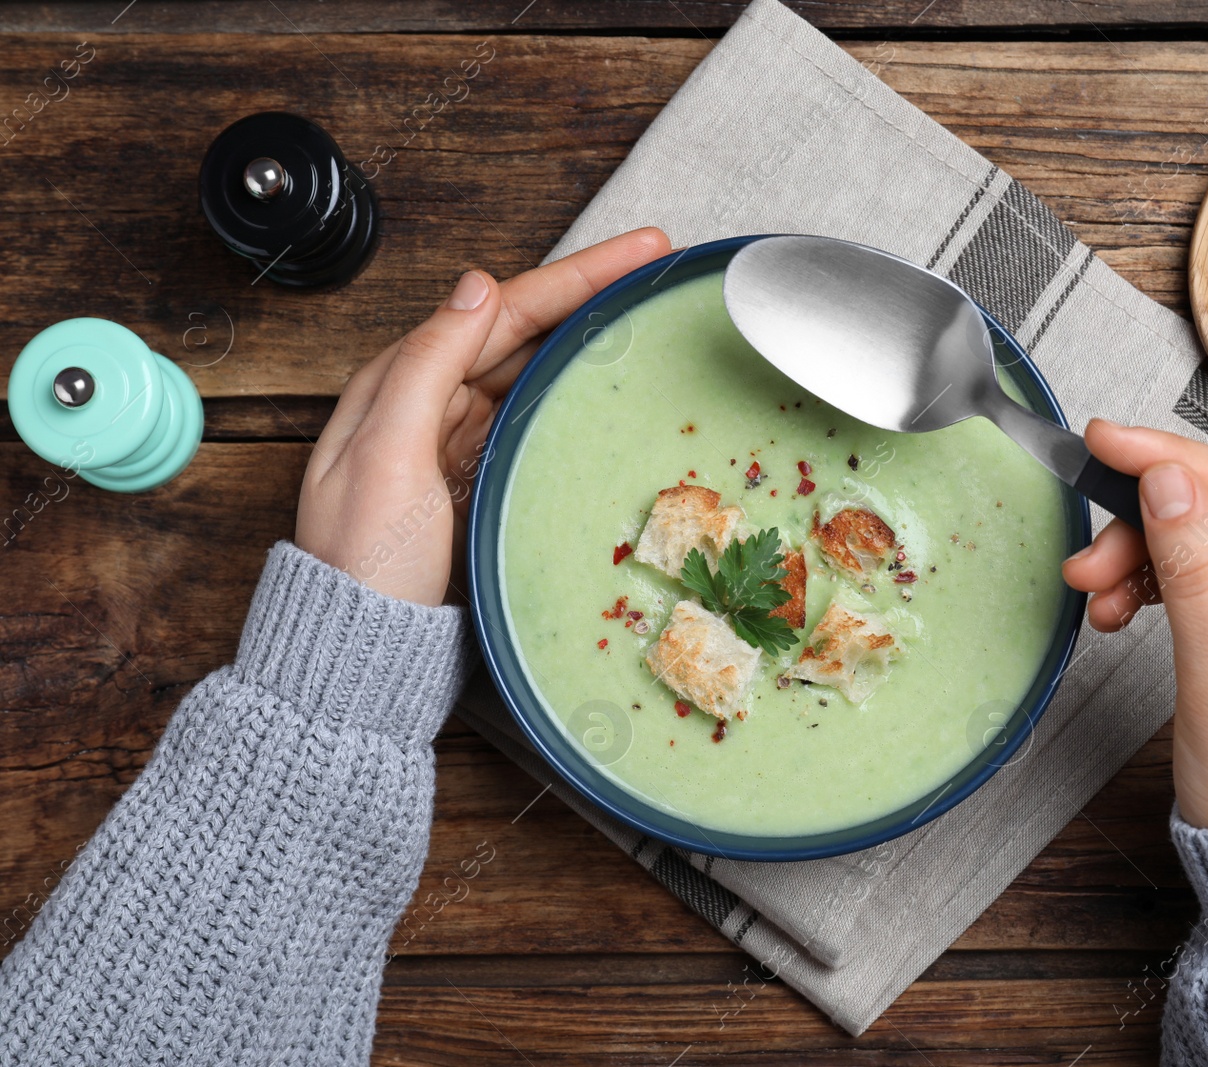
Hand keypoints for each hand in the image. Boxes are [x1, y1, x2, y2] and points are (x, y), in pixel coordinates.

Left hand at [296, 227, 672, 605]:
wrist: (365, 653)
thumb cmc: (366, 561)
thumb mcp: (387, 453)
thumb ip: (428, 366)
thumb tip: (477, 287)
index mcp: (399, 384)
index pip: (497, 310)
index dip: (571, 275)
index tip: (635, 251)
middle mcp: (429, 405)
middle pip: (519, 332)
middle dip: (587, 294)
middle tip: (653, 266)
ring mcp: (458, 445)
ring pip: (530, 372)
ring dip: (583, 338)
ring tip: (639, 310)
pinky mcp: (481, 484)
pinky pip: (533, 421)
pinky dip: (570, 395)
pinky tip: (603, 383)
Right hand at [1060, 419, 1207, 827]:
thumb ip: (1199, 578)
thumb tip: (1167, 483)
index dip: (1176, 463)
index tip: (1107, 442)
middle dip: (1144, 529)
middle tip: (1083, 559)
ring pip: (1207, 547)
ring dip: (1139, 560)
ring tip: (1090, 594)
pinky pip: (1203, 582)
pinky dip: (1151, 588)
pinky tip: (1116, 608)